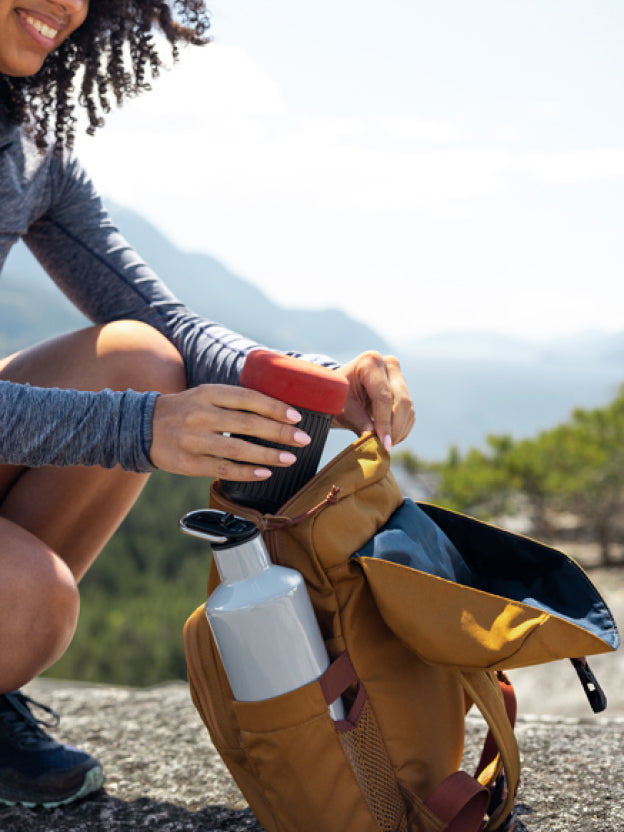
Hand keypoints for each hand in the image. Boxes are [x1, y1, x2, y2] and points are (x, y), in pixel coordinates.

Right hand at [149, 384, 310, 478]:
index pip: (248, 398)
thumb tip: (278, 410)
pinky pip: (223, 469)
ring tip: (289, 458)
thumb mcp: (205, 395)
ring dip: (268, 455)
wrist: (143, 427)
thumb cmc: (186, 410)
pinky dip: (246, 472)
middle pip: (247, 424)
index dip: (274, 407)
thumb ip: (235, 400)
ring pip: (237, 449)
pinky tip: (265, 473)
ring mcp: (193, 440)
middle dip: (279, 432)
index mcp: (208, 393)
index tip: (296, 416)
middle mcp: (200, 414)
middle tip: (302, 439)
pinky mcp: (188, 463)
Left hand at [332, 352, 414, 450]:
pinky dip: (402, 428)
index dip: (384, 422)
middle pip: (401, 401)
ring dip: (399, 430)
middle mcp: (389, 365)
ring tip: (384, 444)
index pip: (383, 396)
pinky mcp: (404, 389)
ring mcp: (399, 376)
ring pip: (408, 408)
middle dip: (394, 428)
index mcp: (370, 362)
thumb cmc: (337, 397)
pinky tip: (390, 438)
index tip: (384, 443)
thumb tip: (373, 439)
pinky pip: (410, 413)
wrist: (340, 391)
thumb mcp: (342, 408)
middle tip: (386, 447)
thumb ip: (358, 421)